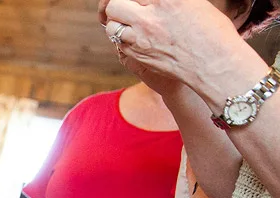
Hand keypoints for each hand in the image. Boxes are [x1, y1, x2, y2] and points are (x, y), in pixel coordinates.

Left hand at [99, 0, 258, 101]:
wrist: (214, 64)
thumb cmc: (211, 31)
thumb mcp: (193, 3)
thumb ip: (167, 1)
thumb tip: (154, 2)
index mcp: (166, 0)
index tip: (139, 2)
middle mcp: (149, 18)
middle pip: (116, 5)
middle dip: (120, 5)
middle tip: (130, 8)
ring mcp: (140, 38)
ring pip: (111, 26)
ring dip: (118, 22)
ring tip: (130, 23)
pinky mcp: (137, 55)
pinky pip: (118, 43)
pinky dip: (123, 38)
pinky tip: (136, 37)